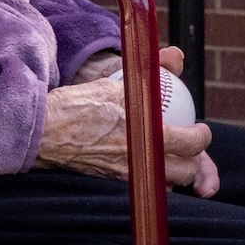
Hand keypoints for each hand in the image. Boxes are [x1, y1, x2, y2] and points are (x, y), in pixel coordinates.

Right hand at [34, 44, 216, 194]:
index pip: (191, 144)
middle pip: (184, 172)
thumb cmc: (78, 105)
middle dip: (194, 165)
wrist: (43, 130)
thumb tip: (176, 57)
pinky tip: (146, 168)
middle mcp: (139, 161)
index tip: (200, 131)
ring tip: (170, 160)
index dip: (201, 139)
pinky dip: (148, 179)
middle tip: (190, 150)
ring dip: (172, 175)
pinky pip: (141, 187)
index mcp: (145, 134)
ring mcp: (125, 177)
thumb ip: (152, 69)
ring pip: (164, 184)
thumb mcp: (117, 82)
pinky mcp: (111, 184)